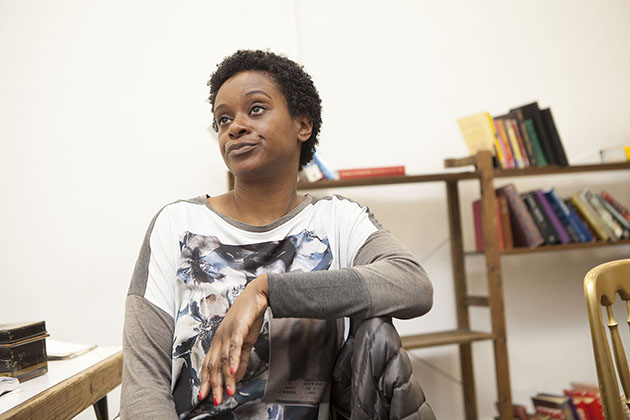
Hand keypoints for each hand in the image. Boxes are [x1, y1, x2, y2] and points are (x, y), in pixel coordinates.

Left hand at [199, 274, 268, 404]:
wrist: (257, 295)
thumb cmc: (249, 315)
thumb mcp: (244, 341)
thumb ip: (240, 359)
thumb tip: (236, 375)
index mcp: (219, 340)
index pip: (208, 363)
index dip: (205, 380)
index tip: (204, 394)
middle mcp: (219, 338)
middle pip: (213, 365)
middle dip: (213, 385)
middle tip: (214, 400)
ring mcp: (227, 333)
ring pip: (223, 360)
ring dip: (225, 379)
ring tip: (227, 393)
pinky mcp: (237, 329)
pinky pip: (234, 348)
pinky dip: (233, 362)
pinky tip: (234, 373)